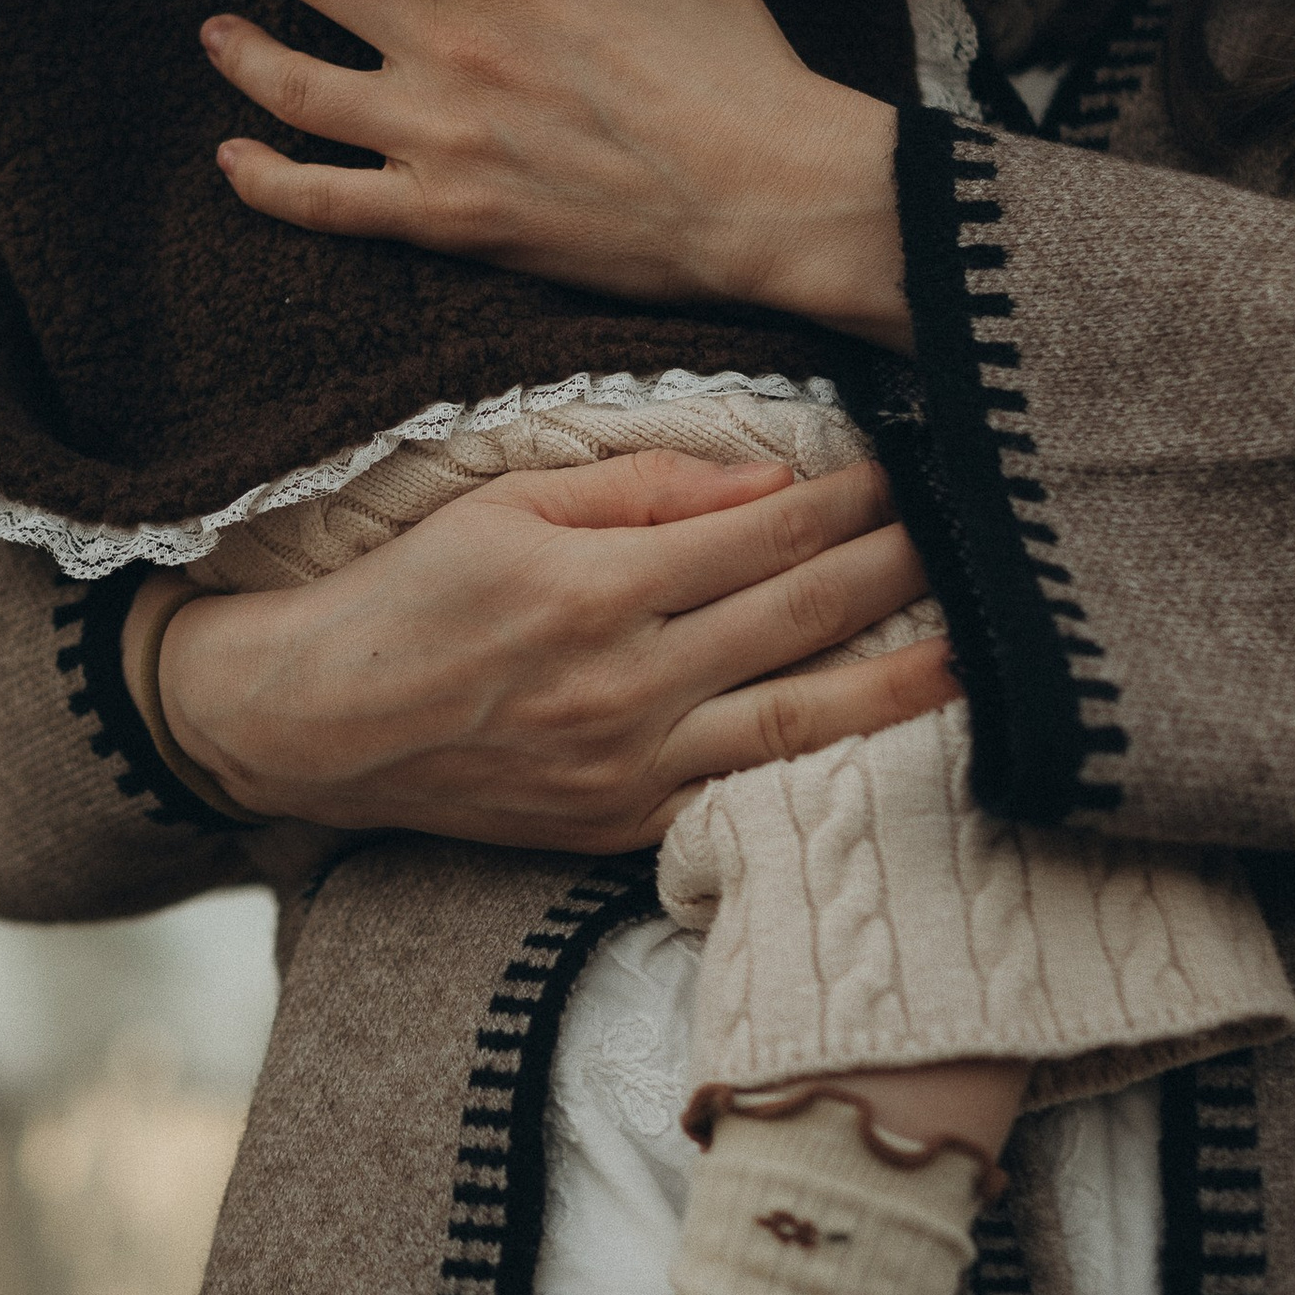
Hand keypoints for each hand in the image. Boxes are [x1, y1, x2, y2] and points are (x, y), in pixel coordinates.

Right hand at [153, 448, 956, 847]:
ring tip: (977, 654)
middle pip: (802, 620)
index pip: (765, 534)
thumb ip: (641, 489)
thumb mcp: (506, 505)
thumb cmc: (408, 596)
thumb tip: (770, 482)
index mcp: (595, 589)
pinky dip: (820, 774)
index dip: (852, 498)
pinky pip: (743, 800)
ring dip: (898, 687)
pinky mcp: (619, 828)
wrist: (316, 724)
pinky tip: (882, 749)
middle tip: (979, 534)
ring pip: (800, 727)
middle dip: (900, 570)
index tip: (912, 466)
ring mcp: (628, 770)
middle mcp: (624, 686)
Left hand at [192, 0, 911, 344]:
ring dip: (242, 53)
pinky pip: (330, 203)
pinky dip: (269, 185)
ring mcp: (443, 137)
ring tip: (209, 31)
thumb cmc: (743, 73)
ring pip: (299, 87)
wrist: (771, 196)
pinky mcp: (452, 218)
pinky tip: (234, 163)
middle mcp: (455, 46)